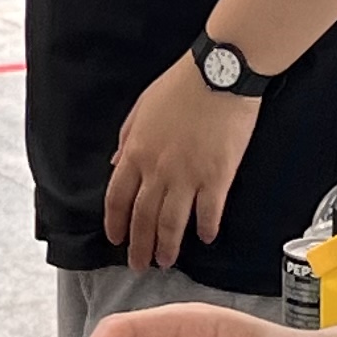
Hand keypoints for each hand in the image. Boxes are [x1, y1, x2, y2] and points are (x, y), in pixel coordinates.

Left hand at [104, 59, 259, 270]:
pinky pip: (209, 212)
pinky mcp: (218, 177)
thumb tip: (116, 163)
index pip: (117, 198)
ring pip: (172, 223)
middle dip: (138, 246)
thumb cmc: (181, 84)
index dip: (116, 223)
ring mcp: (188, 176)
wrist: (220, 73)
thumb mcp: (141, 107)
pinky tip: (205, 238)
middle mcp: (158, 170)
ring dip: (167, 246)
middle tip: (139, 264)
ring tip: (167, 260)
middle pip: (143, 218)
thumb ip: (127, 138)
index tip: (116, 239)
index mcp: (136, 152)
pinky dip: (206, 228)